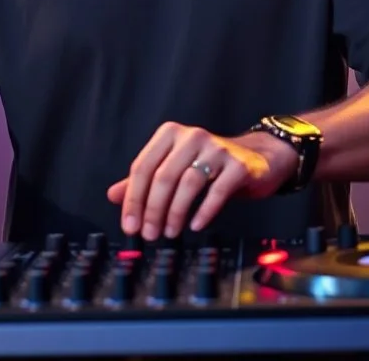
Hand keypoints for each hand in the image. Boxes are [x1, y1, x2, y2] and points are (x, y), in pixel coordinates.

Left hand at [106, 122, 297, 240]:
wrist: (256, 158)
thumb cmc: (208, 165)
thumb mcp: (174, 167)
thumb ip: (144, 180)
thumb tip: (113, 195)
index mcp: (170, 134)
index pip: (143, 166)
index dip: (133, 198)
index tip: (129, 225)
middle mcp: (192, 136)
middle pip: (163, 176)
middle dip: (152, 210)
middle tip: (149, 234)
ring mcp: (216, 149)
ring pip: (187, 183)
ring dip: (175, 213)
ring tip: (171, 233)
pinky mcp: (238, 165)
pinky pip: (217, 190)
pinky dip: (204, 211)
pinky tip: (195, 225)